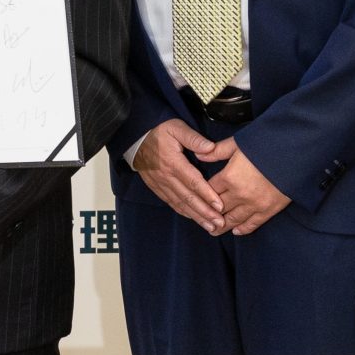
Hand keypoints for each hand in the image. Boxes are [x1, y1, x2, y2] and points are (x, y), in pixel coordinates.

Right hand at [132, 118, 226, 232]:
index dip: (207, 195)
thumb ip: (193, 138)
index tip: (219, 206)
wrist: (135, 138)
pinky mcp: (156, 187)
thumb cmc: (158, 131)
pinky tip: (194, 218)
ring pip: (180, 204)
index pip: (193, 182)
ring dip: (196, 216)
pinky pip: (171, 202)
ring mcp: (160, 184)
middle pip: (188, 198)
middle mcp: (166, 177)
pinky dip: (183, 212)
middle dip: (205, 212)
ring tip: (210, 226)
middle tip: (220, 223)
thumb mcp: (176, 127)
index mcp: (173, 162)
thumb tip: (210, 148)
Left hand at [204, 137, 289, 234]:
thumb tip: (198, 154)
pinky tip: (236, 231)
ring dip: (222, 226)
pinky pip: (253, 223)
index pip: (209, 190)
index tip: (198, 198)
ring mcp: (255, 204)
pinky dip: (243, 229)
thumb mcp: (238, 143)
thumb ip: (218, 151)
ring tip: (213, 231)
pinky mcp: (269, 209)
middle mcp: (239, 194)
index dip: (202, 194)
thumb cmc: (266, 144)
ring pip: (233, 219)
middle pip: (218, 208)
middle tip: (201, 221)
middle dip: (209, 214)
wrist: (295, 153)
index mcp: (229, 177)